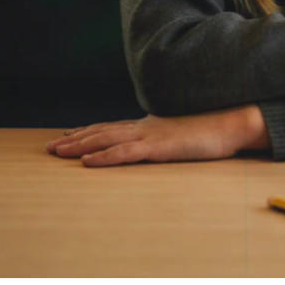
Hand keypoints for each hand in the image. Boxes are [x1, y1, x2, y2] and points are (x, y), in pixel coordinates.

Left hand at [45, 106, 268, 166]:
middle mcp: (146, 126)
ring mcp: (151, 135)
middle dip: (76, 138)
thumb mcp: (185, 131)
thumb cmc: (214, 128)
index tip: (70, 134)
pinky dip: (103, 156)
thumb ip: (168, 134)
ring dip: (80, 145)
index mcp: (152, 123)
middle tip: (51, 146)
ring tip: (58, 152)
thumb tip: (162, 139)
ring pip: (107, 139)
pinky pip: (125, 153)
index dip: (90, 131)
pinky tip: (87, 161)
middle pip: (103, 131)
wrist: (232, 122)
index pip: (114, 126)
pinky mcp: (159, 147)